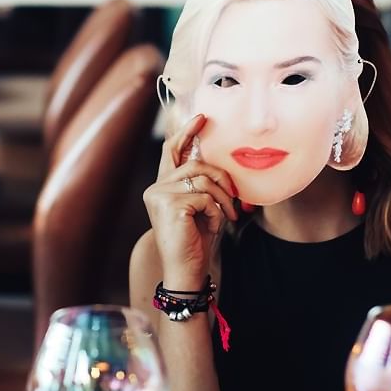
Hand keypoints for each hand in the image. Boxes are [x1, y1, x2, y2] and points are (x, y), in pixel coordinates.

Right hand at [142, 114, 237, 289]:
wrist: (187, 271)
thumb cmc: (196, 241)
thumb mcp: (201, 207)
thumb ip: (202, 184)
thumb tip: (217, 162)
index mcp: (161, 187)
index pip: (171, 152)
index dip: (185, 133)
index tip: (201, 118)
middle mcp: (155, 188)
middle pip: (196, 164)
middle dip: (222, 178)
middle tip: (235, 198)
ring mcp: (160, 195)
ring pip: (203, 179)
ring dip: (223, 198)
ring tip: (228, 215)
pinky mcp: (170, 204)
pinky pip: (205, 196)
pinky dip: (217, 210)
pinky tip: (216, 224)